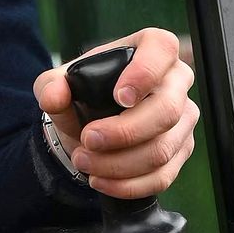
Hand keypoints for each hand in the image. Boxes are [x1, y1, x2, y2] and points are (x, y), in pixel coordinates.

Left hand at [32, 27, 198, 198]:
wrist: (88, 124)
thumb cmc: (82, 94)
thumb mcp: (57, 85)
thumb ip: (50, 86)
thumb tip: (54, 97)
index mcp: (149, 48)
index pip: (162, 48)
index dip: (146, 72)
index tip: (119, 97)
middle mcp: (175, 81)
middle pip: (167, 110)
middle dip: (123, 132)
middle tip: (88, 139)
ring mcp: (183, 117)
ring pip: (162, 148)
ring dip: (119, 163)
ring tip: (83, 161)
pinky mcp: (181, 150)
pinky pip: (163, 175)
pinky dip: (128, 184)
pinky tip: (100, 180)